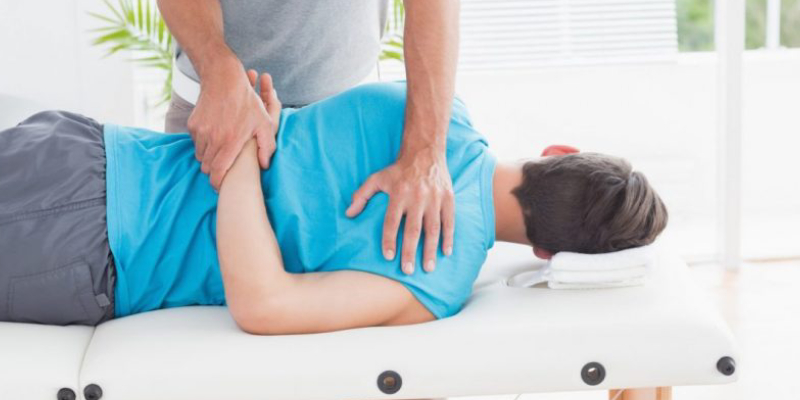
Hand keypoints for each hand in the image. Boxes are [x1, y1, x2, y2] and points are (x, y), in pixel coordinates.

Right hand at [187, 63, 277, 188]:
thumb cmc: (248, 103)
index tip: (221, 187)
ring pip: (200, 156)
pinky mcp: (193, 125)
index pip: (218, 173)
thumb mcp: (264, 123)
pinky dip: (203, 143)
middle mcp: (212, 139)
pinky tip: (215, 135)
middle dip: (214, 171)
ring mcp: (200, 132)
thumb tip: (264, 165)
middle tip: (223, 168)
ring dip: (209, 157)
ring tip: (221, 150)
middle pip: (207, 167)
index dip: (218, 184)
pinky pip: (196, 142)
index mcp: (230, 142)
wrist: (223, 79)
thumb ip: (267, 146)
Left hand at [346, 148, 454, 274]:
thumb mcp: (377, 178)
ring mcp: (434, 198)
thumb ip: (362, 195)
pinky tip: (445, 252)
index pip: (392, 221)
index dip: (389, 239)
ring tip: (427, 268)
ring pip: (433, 228)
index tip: (388, 256)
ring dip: (430, 250)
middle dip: (410, 251)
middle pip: (413, 229)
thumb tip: (348, 214)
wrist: (425, 151)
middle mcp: (417, 197)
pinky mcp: (448, 198)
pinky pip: (449, 221)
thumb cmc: (399, 169)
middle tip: (407, 270)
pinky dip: (448, 237)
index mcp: (399, 193)